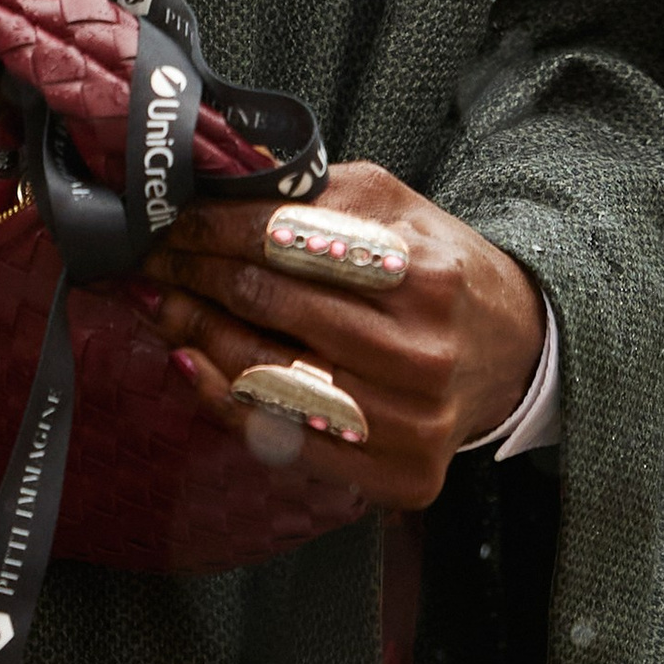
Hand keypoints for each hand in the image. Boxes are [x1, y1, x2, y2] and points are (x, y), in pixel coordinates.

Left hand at [136, 163, 546, 518]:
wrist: (510, 351)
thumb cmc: (439, 269)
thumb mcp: (396, 208)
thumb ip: (314, 194)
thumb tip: (218, 189)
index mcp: (426, 273)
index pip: (291, 242)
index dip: (217, 229)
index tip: (173, 221)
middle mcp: (423, 353)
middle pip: (274, 309)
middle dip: (197, 277)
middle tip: (153, 261)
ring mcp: (412, 423)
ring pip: (270, 377)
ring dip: (197, 336)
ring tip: (159, 306)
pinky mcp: (400, 474)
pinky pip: (285, 439)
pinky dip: (225, 400)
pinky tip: (188, 363)